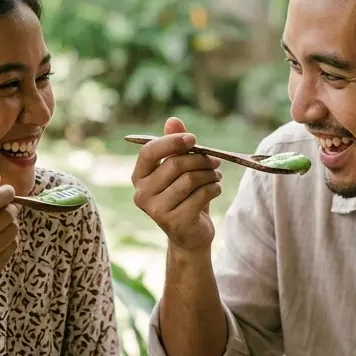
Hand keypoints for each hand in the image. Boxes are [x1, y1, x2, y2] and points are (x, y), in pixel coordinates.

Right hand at [131, 117, 222, 251]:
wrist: (190, 235)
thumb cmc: (184, 197)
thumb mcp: (179, 170)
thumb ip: (175, 145)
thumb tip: (173, 120)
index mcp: (138, 177)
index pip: (149, 152)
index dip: (172, 142)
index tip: (193, 139)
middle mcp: (142, 194)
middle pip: (175, 165)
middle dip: (200, 159)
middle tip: (214, 161)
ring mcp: (157, 210)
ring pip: (190, 179)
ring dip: (210, 174)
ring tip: (216, 176)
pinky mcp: (175, 222)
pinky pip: (201, 195)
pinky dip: (214, 189)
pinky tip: (216, 189)